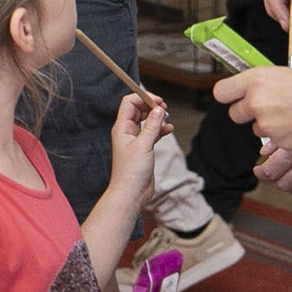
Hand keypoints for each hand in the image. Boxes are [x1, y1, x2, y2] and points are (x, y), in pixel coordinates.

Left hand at [105, 93, 168, 209]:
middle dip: (151, 106)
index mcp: (122, 128)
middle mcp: (127, 132)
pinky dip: (160, 129)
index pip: (129, 103)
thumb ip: (151, 126)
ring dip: (156, 117)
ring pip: (146, 121)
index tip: (157, 100)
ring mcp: (135, 140)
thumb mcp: (144, 145)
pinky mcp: (143, 149)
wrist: (131, 193)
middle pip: (138, 110)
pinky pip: (152, 133)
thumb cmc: (131, 172)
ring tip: (167, 117)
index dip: (143, 98)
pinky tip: (168, 129)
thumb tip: (158, 110)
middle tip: (164, 108)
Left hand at [216, 64, 291, 154]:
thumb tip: (269, 85)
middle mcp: (258, 103)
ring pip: (257, 131)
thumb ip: (275, 81)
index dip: (228, 94)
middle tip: (266, 108)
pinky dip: (285, 139)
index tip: (232, 96)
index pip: (222, 91)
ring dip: (269, 126)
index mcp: (259, 79)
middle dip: (248, 113)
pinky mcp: (283, 145)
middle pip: (235, 115)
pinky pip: (275, 144)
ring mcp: (269, 126)